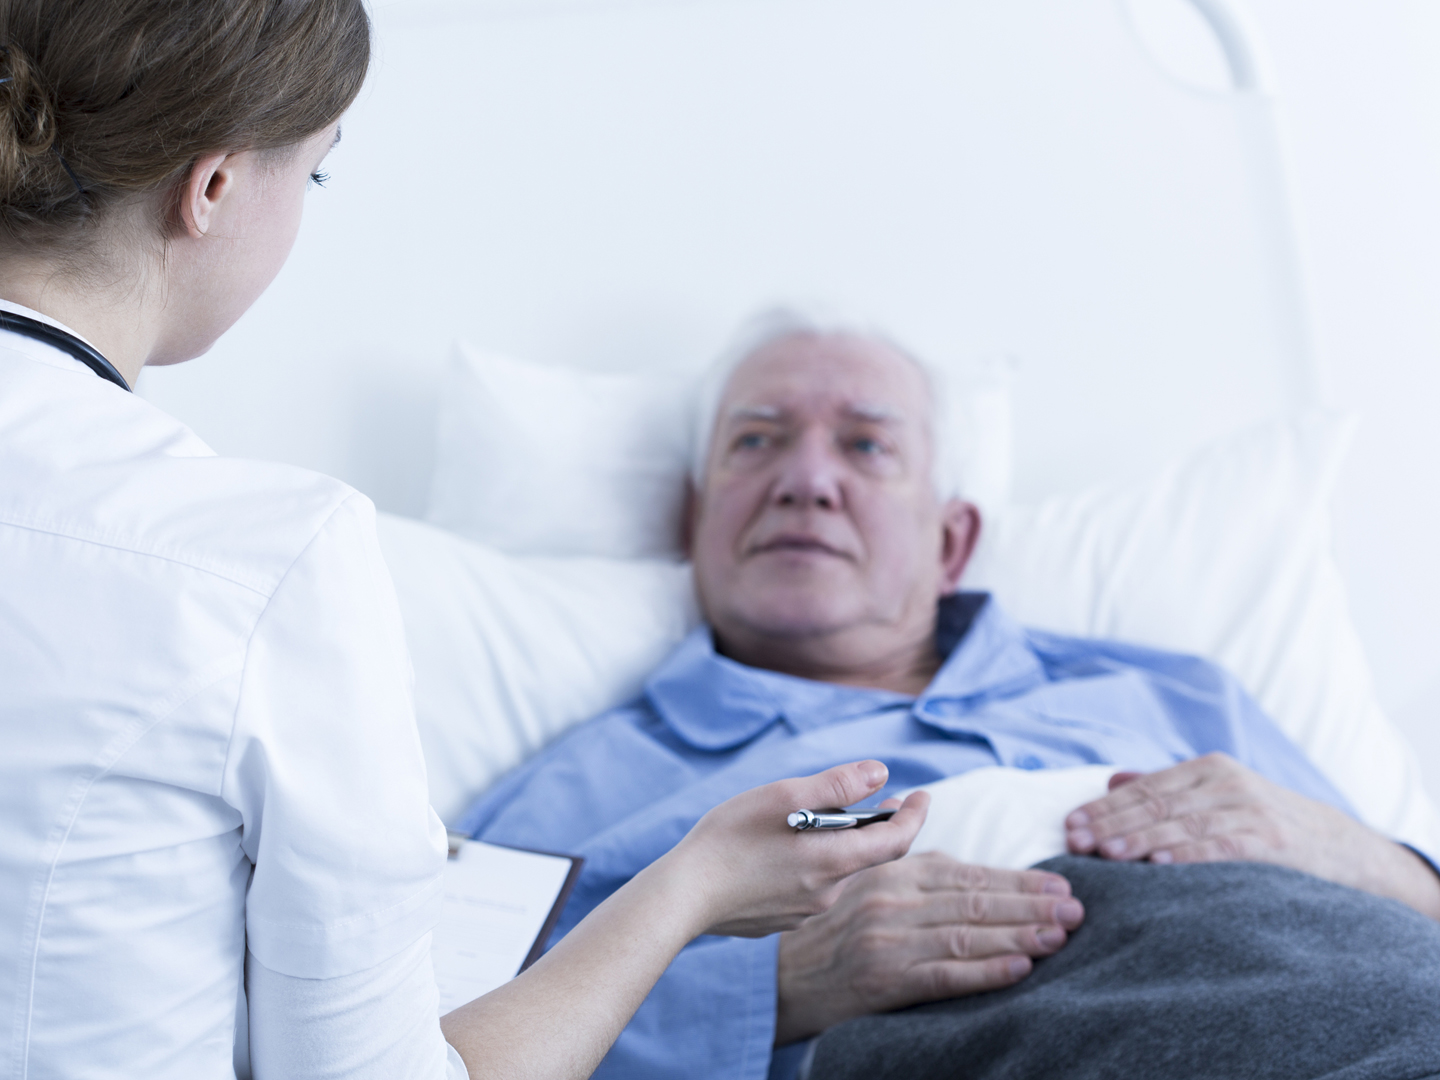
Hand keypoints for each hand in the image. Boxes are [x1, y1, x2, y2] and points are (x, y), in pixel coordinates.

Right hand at [667, 760, 930, 938]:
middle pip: (867, 856)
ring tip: (825, 818)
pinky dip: (815, 863)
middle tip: (881, 802)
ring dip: (842, 844)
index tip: (922, 795)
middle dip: (877, 827)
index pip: (897, 841)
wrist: (684, 896)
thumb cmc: (730, 839)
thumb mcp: (783, 796)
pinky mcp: (781, 919)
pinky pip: (811, 887)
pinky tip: (787, 849)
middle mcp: (827, 893)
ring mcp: (804, 911)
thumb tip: (880, 773)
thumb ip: (836, 785)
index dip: (914, 815)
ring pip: (837, 871)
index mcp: (833, 862)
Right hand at [773, 851, 1084, 1043]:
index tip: (1060, 885)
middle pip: (975, 901)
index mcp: (889, 871)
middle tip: (1077, 910)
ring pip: (967, 934)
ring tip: (1062, 936)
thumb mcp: (846, 868)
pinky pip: (945, 975)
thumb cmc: (822, 925)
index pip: (967, 873)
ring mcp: (889, 940)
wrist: (780, 978)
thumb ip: (883, 840)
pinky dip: (986, 971)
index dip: (1018, 880)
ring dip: (1021, 935)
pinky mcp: (885, 980)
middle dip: (1032, 905)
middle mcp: (892, 900)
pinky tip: (1020, 969)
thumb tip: (905, 801)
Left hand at [1065, 753, 1439, 918]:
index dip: (1104, 807)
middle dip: (1111, 823)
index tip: (1070, 825)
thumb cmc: (1263, 824)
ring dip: (1140, 838)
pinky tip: (1159, 863)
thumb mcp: (1215, 798)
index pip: (1144, 788)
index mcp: (1206, 770)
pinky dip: (1188, 854)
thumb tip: (1110, 779)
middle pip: (1157, 804)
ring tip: (1106, 852)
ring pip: (1183, 824)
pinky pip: (1222, 846)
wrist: (1341, 847)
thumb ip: (1165, 790)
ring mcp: (1250, 810)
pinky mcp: (1271, 840)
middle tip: (1075, 842)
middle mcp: (1225, 782)